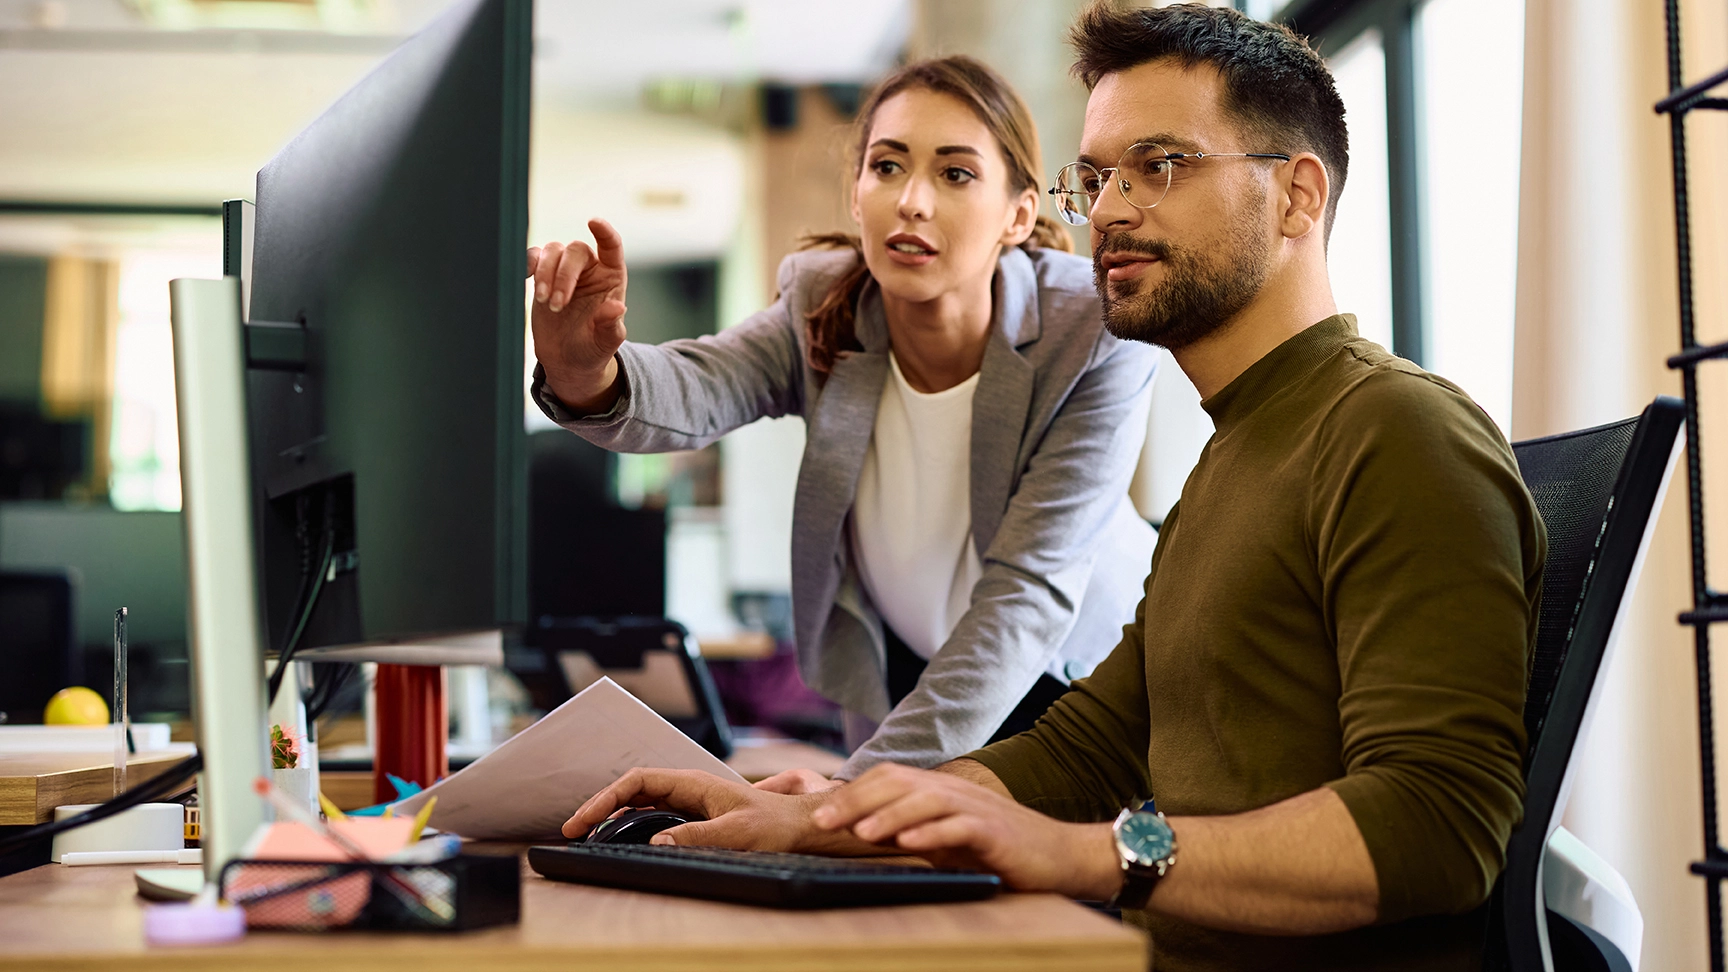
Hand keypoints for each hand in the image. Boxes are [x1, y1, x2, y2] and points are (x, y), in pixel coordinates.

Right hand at [527, 218, 629, 412]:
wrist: (567, 361)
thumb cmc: (592, 349)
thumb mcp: (606, 342)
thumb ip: (611, 325)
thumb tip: (617, 308)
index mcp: (611, 278)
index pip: (611, 246)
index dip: (605, 232)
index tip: (593, 222)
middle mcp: (589, 269)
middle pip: (576, 251)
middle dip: (564, 275)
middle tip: (556, 304)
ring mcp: (564, 271)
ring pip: (553, 251)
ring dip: (545, 272)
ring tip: (544, 301)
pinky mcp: (542, 276)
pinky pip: (533, 257)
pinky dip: (527, 263)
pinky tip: (525, 279)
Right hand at [562, 768, 868, 853]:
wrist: (801, 826)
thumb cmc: (774, 825)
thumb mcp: (736, 833)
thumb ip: (696, 836)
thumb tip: (657, 841)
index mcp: (694, 783)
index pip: (638, 782)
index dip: (606, 798)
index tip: (583, 820)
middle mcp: (689, 787)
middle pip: (633, 789)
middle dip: (600, 805)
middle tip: (573, 830)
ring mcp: (691, 800)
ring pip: (641, 800)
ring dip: (614, 814)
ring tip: (588, 833)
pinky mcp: (696, 815)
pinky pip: (654, 813)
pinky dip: (631, 822)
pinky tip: (621, 837)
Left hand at [811, 763, 1121, 898]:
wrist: (1060, 856)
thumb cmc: (997, 850)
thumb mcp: (946, 839)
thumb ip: (911, 830)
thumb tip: (863, 833)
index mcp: (939, 790)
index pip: (888, 778)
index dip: (851, 793)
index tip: (819, 815)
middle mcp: (954, 791)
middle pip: (899, 781)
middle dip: (857, 800)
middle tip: (823, 822)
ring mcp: (976, 809)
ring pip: (926, 800)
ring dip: (889, 814)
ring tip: (860, 833)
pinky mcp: (996, 832)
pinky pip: (961, 826)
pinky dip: (933, 833)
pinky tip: (910, 843)